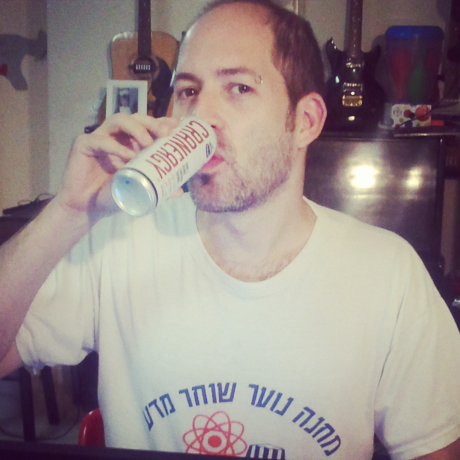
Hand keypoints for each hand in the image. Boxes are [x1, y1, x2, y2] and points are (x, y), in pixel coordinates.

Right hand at [55, 113, 179, 219]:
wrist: (89, 209)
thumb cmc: (114, 196)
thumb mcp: (139, 190)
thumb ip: (157, 187)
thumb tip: (180, 192)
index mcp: (130, 142)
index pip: (147, 126)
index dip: (161, 122)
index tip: (176, 125)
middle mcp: (116, 136)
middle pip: (135, 118)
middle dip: (152, 122)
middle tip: (166, 133)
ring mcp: (99, 138)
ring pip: (118, 120)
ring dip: (136, 128)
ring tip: (147, 143)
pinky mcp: (83, 144)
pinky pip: (100, 140)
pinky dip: (115, 147)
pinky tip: (127, 156)